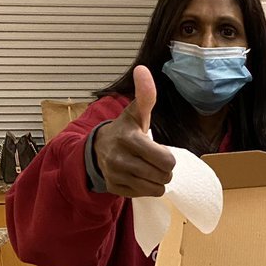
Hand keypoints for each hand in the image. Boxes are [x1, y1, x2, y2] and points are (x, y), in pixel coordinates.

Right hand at [93, 65, 174, 197]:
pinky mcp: (114, 188)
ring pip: (155, 188)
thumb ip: (145, 95)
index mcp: (129, 139)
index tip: (160, 151)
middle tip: (155, 162)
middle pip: (163, 176)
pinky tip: (137, 177)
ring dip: (157, 181)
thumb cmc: (125, 130)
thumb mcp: (135, 113)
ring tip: (148, 169)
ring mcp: (116, 175)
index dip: (168, 157)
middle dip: (164, 170)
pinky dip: (145, 188)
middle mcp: (120, 159)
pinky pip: (143, 195)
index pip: (166, 160)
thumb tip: (143, 69)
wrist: (97, 148)